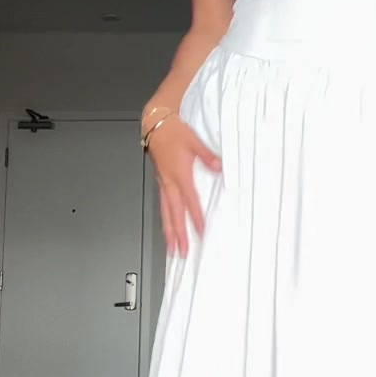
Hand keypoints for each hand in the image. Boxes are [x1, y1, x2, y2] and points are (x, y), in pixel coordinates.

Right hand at [143, 112, 220, 257]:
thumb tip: (220, 167)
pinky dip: (165, 220)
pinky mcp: (161, 182)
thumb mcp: (194, 141)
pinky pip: (163, 206)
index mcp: (179, 175)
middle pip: (174, 214)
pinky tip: (168, 227)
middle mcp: (169, 183)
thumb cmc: (173, 132)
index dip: (196, 217)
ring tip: (172, 248)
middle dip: (178, 235)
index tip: (201, 231)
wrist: (155, 125)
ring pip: (166, 213)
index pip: (190, 201)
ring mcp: (163, 184)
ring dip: (169, 232)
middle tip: (182, 252)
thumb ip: (208, 156)